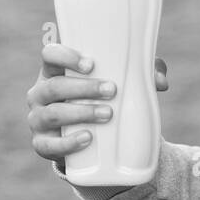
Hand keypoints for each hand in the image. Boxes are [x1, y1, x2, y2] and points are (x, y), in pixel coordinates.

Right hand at [27, 43, 167, 164]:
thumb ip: (143, 75)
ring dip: (80, 113)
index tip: (91, 64)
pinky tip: (87, 139)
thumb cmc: (103, 100)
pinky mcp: (42, 144)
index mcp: (54, 71)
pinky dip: (68, 143)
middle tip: (112, 90)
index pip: (49, 55)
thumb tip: (161, 82)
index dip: (65, 56)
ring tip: (108, 114)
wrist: (90, 141)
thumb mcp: (120, 84)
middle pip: (54, 86)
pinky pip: (48, 145)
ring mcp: (37, 119)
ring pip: (52, 114)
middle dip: (83, 88)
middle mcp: (40, 93)